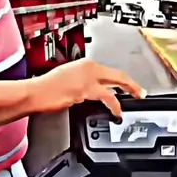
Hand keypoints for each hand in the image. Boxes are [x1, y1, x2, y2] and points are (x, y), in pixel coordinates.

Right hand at [29, 59, 145, 117]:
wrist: (37, 92)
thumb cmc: (46, 86)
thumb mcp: (67, 77)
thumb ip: (82, 80)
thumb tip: (90, 88)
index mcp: (84, 64)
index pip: (108, 71)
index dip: (119, 79)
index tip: (125, 84)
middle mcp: (89, 69)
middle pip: (117, 76)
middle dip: (131, 84)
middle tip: (140, 91)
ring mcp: (88, 81)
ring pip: (114, 87)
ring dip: (127, 93)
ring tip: (134, 100)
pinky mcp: (86, 92)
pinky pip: (105, 99)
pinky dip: (114, 106)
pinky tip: (116, 111)